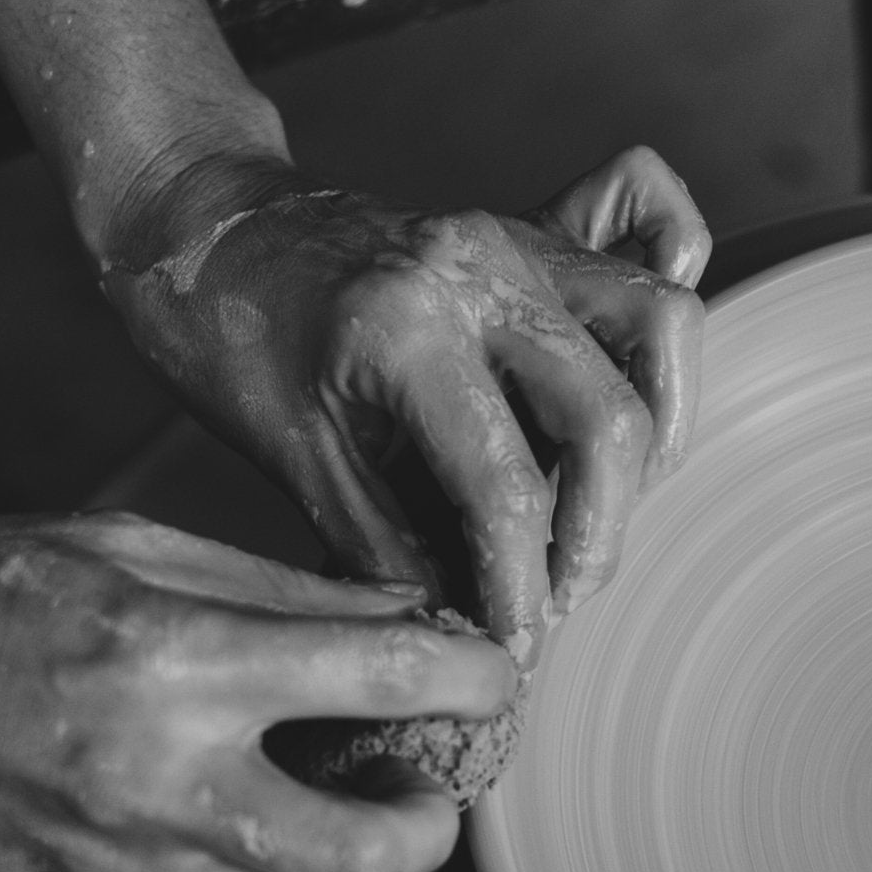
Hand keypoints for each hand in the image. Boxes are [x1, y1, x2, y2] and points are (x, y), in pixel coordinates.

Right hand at [0, 513, 513, 871]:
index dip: (475, 675)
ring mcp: (126, 856)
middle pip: (369, 854)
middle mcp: (163, 776)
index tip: (499, 674)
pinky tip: (290, 838)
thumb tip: (404, 617)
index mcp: (180, 660)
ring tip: (390, 838)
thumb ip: (283, 592)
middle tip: (442, 787)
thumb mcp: (135, 548)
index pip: (385, 675)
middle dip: (440, 828)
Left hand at [103, 145, 709, 666]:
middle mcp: (481, 269)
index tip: (517, 645)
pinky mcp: (537, 227)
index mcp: (406, 329)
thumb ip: (391, 548)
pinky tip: (644, 370)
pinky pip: (654, 228)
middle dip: (599, 536)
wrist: (206, 231)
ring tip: (605, 505)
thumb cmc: (233, 341)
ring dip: (658, 433)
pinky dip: (666, 295)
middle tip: (560, 595)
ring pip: (662, 324)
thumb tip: (466, 632)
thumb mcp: (296, 462)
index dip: (521, 586)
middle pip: (609, 417)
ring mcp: (519, 237)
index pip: (507, 486)